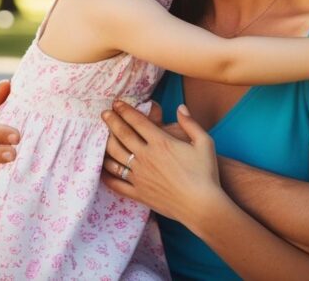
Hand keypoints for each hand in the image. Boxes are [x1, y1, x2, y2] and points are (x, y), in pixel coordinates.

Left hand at [100, 101, 225, 224]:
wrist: (202, 206)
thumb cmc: (206, 173)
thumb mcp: (205, 143)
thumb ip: (191, 123)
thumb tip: (181, 107)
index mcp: (161, 142)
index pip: (136, 121)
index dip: (124, 110)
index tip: (116, 103)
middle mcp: (146, 157)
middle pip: (121, 135)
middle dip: (111, 121)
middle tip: (104, 113)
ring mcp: (140, 176)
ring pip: (114, 157)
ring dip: (106, 144)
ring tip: (102, 138)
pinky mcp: (139, 193)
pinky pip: (116, 183)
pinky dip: (106, 175)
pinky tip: (102, 169)